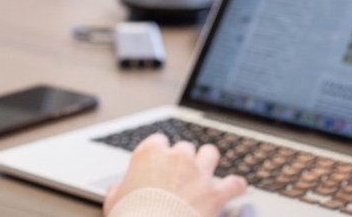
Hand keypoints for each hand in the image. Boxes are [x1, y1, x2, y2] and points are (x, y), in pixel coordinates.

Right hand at [104, 134, 246, 216]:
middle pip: (185, 148)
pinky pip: (235, 183)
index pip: (158, 141)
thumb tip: (118, 190)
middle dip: (184, 160)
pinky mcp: (216, 193)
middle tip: (181, 175)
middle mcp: (176, 157)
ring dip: (209, 162)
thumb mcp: (114, 199)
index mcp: (150, 154)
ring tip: (208, 172)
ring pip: (210, 153)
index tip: (160, 164)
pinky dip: (236, 186)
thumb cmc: (131, 215)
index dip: (160, 154)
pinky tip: (237, 188)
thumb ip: (119, 189)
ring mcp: (199, 173)